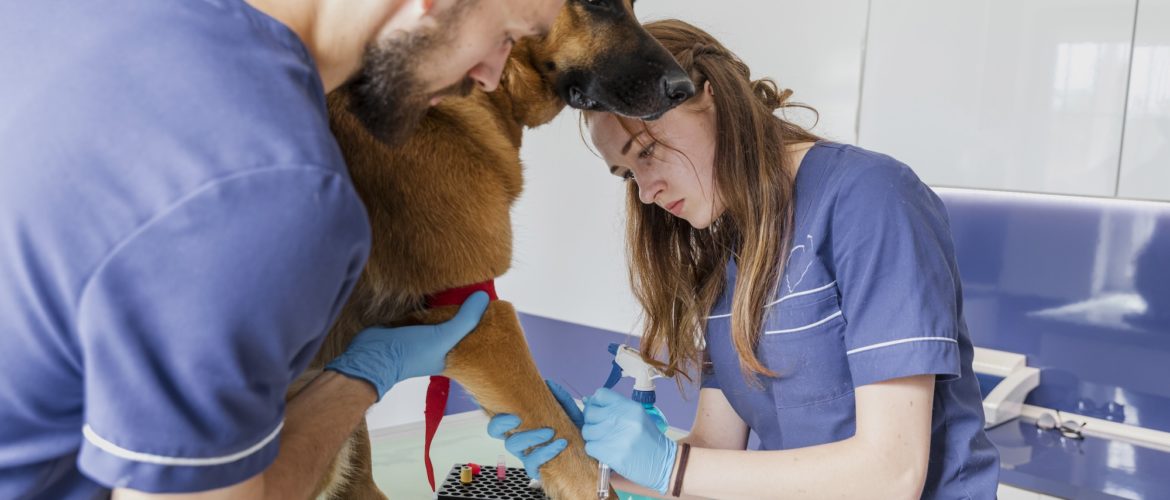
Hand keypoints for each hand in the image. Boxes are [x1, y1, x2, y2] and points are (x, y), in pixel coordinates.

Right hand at [325, 292, 488, 399]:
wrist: (372, 354)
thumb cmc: (411, 353)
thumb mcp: (442, 338)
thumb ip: (464, 320)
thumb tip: (484, 297)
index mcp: (450, 353)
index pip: (471, 336)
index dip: (481, 322)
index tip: (493, 304)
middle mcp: (438, 344)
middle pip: (456, 323)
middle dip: (466, 309)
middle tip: (479, 288)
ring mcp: (423, 332)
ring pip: (441, 315)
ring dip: (448, 303)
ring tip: (465, 283)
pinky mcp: (409, 322)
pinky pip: (425, 309)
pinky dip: (432, 301)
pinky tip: (441, 287)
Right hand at [486, 381, 582, 479]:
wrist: (591, 455)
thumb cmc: (575, 433)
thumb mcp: (570, 412)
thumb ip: (561, 397)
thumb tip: (548, 383)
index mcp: (522, 425)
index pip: (499, 417)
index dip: (494, 413)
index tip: (508, 410)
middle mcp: (519, 439)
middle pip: (495, 431)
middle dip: (502, 422)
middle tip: (518, 418)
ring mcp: (525, 454)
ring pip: (512, 445)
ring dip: (530, 436)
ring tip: (550, 432)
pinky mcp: (536, 469)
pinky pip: (532, 463)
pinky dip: (546, 452)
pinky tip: (561, 444)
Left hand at [582, 388, 677, 493]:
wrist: (662, 462)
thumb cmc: (648, 439)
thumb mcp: (637, 416)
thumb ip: (615, 408)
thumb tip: (586, 400)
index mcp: (629, 406)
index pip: (600, 394)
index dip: (596, 402)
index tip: (599, 411)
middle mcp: (621, 418)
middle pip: (590, 412)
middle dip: (592, 421)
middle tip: (601, 429)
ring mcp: (614, 436)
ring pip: (587, 430)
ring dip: (593, 436)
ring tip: (604, 441)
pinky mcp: (609, 453)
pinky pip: (589, 446)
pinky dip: (595, 450)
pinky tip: (605, 451)